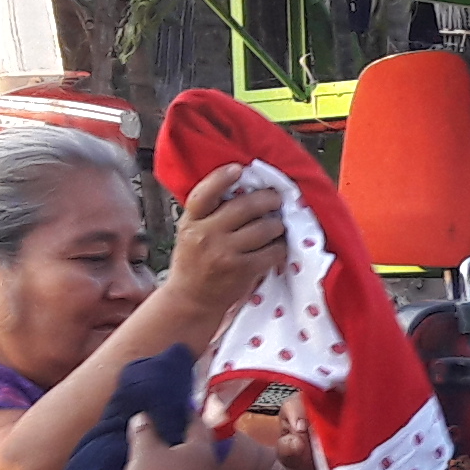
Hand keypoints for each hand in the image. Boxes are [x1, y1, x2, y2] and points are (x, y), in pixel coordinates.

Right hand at [153, 167, 286, 319]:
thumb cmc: (193, 263)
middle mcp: (206, 235)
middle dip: (267, 199)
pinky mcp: (242, 271)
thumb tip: (241, 189)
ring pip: (263, 228)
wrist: (190, 300)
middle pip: (244, 207)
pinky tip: (279, 246)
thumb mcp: (190, 233)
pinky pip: (271, 252)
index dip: (222, 178)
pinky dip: (279, 247)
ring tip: (278, 226)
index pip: (204, 194)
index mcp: (191, 222)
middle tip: (276, 199)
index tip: (239, 169)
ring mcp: (224, 253)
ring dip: (277, 225)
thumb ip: (208, 214)